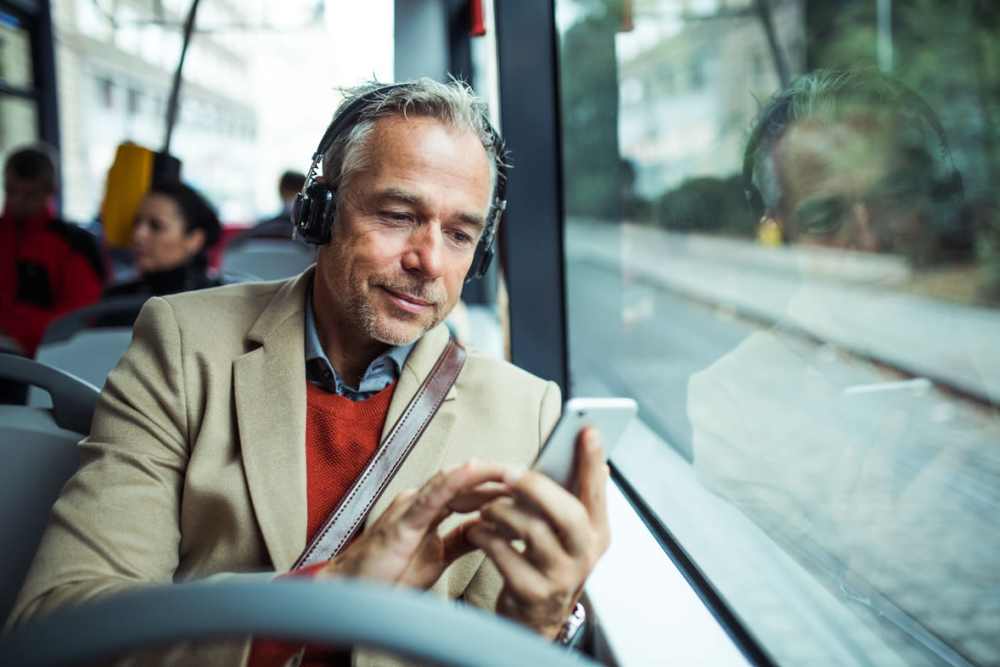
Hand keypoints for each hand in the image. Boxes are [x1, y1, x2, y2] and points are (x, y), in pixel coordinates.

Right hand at [321, 461, 511, 588]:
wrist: (350, 594)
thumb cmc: (385, 576)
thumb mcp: (436, 559)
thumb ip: (460, 541)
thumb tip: (489, 530)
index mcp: (428, 510)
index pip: (470, 492)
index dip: (497, 488)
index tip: (526, 488)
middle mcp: (420, 501)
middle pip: (466, 483)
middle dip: (497, 477)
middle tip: (529, 474)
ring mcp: (411, 507)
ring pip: (453, 481)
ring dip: (484, 473)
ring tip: (512, 468)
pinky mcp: (402, 521)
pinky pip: (433, 495)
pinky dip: (456, 480)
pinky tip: (475, 470)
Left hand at [467, 428, 610, 638]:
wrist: (533, 622)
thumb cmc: (547, 565)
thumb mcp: (568, 536)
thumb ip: (574, 499)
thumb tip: (594, 459)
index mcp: (597, 535)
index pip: (598, 492)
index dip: (592, 462)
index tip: (587, 430)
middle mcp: (585, 556)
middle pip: (568, 512)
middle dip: (536, 486)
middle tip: (508, 472)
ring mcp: (560, 577)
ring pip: (532, 530)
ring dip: (502, 511)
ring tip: (487, 507)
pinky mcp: (531, 593)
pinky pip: (504, 554)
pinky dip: (486, 536)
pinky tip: (477, 530)